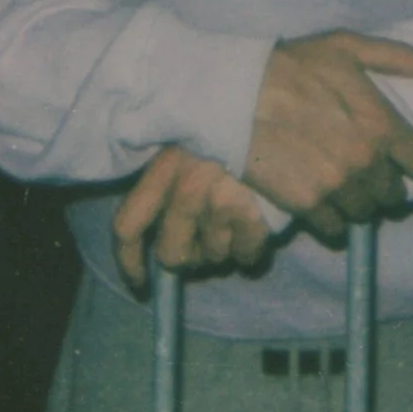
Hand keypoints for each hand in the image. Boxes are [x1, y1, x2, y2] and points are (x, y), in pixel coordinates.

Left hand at [112, 145, 278, 294]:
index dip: (130, 262)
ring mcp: (217, 198)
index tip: (141, 284)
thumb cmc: (234, 144)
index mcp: (163, 165)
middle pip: (170, 254)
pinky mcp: (248, 210)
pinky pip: (245, 255)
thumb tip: (162, 251)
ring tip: (238, 220)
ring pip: (212, 256)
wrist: (284, 126)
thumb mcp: (190, 153)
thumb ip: (167, 191)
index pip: (128, 226)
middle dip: (189, 257)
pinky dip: (252, 251)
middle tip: (206, 243)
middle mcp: (185, 184)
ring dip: (225, 248)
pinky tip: (257, 228)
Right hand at [243, 31, 412, 245]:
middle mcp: (366, 162)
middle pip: (392, 195)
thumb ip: (399, 58)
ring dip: (355, 202)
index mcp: (382, 125)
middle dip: (380, 183)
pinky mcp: (307, 205)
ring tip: (337, 184)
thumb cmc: (292, 65)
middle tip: (359, 169)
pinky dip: (328, 219)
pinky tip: (316, 198)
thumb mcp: (347, 47)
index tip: (397, 157)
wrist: (236, 94)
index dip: (411, 161)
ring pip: (364, 213)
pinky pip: (333, 228)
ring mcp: (337, 187)